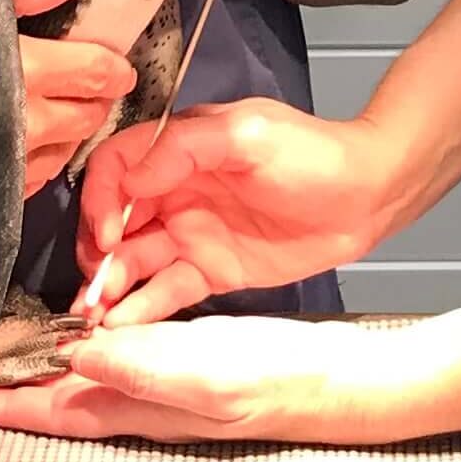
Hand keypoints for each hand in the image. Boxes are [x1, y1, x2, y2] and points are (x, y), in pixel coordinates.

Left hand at [0, 317, 437, 444]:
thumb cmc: (274, 380)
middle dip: (13, 387)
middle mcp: (140, 396)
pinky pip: (118, 350)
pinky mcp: (180, 355)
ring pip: (84, 374)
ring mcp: (160, 379)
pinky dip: (90, 337)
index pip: (53, 411)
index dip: (5, 405)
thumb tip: (75, 353)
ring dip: (45, 362)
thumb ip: (139, 364)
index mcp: (138, 405)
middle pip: (59, 397)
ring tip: (11, 342)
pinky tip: (88, 320)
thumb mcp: (204, 370)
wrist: (330, 376)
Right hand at [14, 0, 137, 196]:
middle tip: (88, 88)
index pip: (95, 74)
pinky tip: (27, 147)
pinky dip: (37, 163)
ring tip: (58, 115)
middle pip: (85, 117)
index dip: (111, 69)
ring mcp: (2, 166)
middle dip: (94, 101)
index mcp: (24, 70)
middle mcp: (21, 124)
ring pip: (62, 154)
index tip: (117, 68)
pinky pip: (29, 183)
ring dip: (68, 135)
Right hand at [75, 101, 393, 325]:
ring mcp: (191, 233)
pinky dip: (140, 309)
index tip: (109, 233)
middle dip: (96, 253)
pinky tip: (122, 326)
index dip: (101, 200)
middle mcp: (176, 192)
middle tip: (94, 285)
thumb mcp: (246, 135)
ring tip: (95, 317)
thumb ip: (183, 150)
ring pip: (133, 262)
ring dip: (109, 287)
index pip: (115, 169)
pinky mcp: (210, 270)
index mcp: (179, 150)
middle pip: (114, 221)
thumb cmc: (313, 154)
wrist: (366, 196)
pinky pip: (165, 291)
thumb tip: (129, 181)